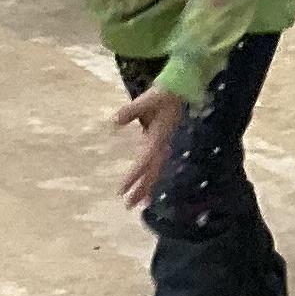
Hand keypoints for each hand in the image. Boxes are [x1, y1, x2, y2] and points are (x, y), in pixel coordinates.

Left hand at [114, 84, 188, 208]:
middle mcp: (162, 146)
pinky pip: (158, 165)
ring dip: (148, 187)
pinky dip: (153, 176)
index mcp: (157, 138)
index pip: (143, 163)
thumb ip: (129, 112)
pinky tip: (149, 183)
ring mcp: (164, 145)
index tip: (121, 190)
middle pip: (151, 173)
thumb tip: (113, 122)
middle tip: (129, 206)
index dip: (133, 177)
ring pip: (156, 171)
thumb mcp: (145, 100)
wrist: (181, 90)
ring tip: (141, 204)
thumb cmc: (162, 94)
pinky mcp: (164, 143)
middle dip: (141, 190)